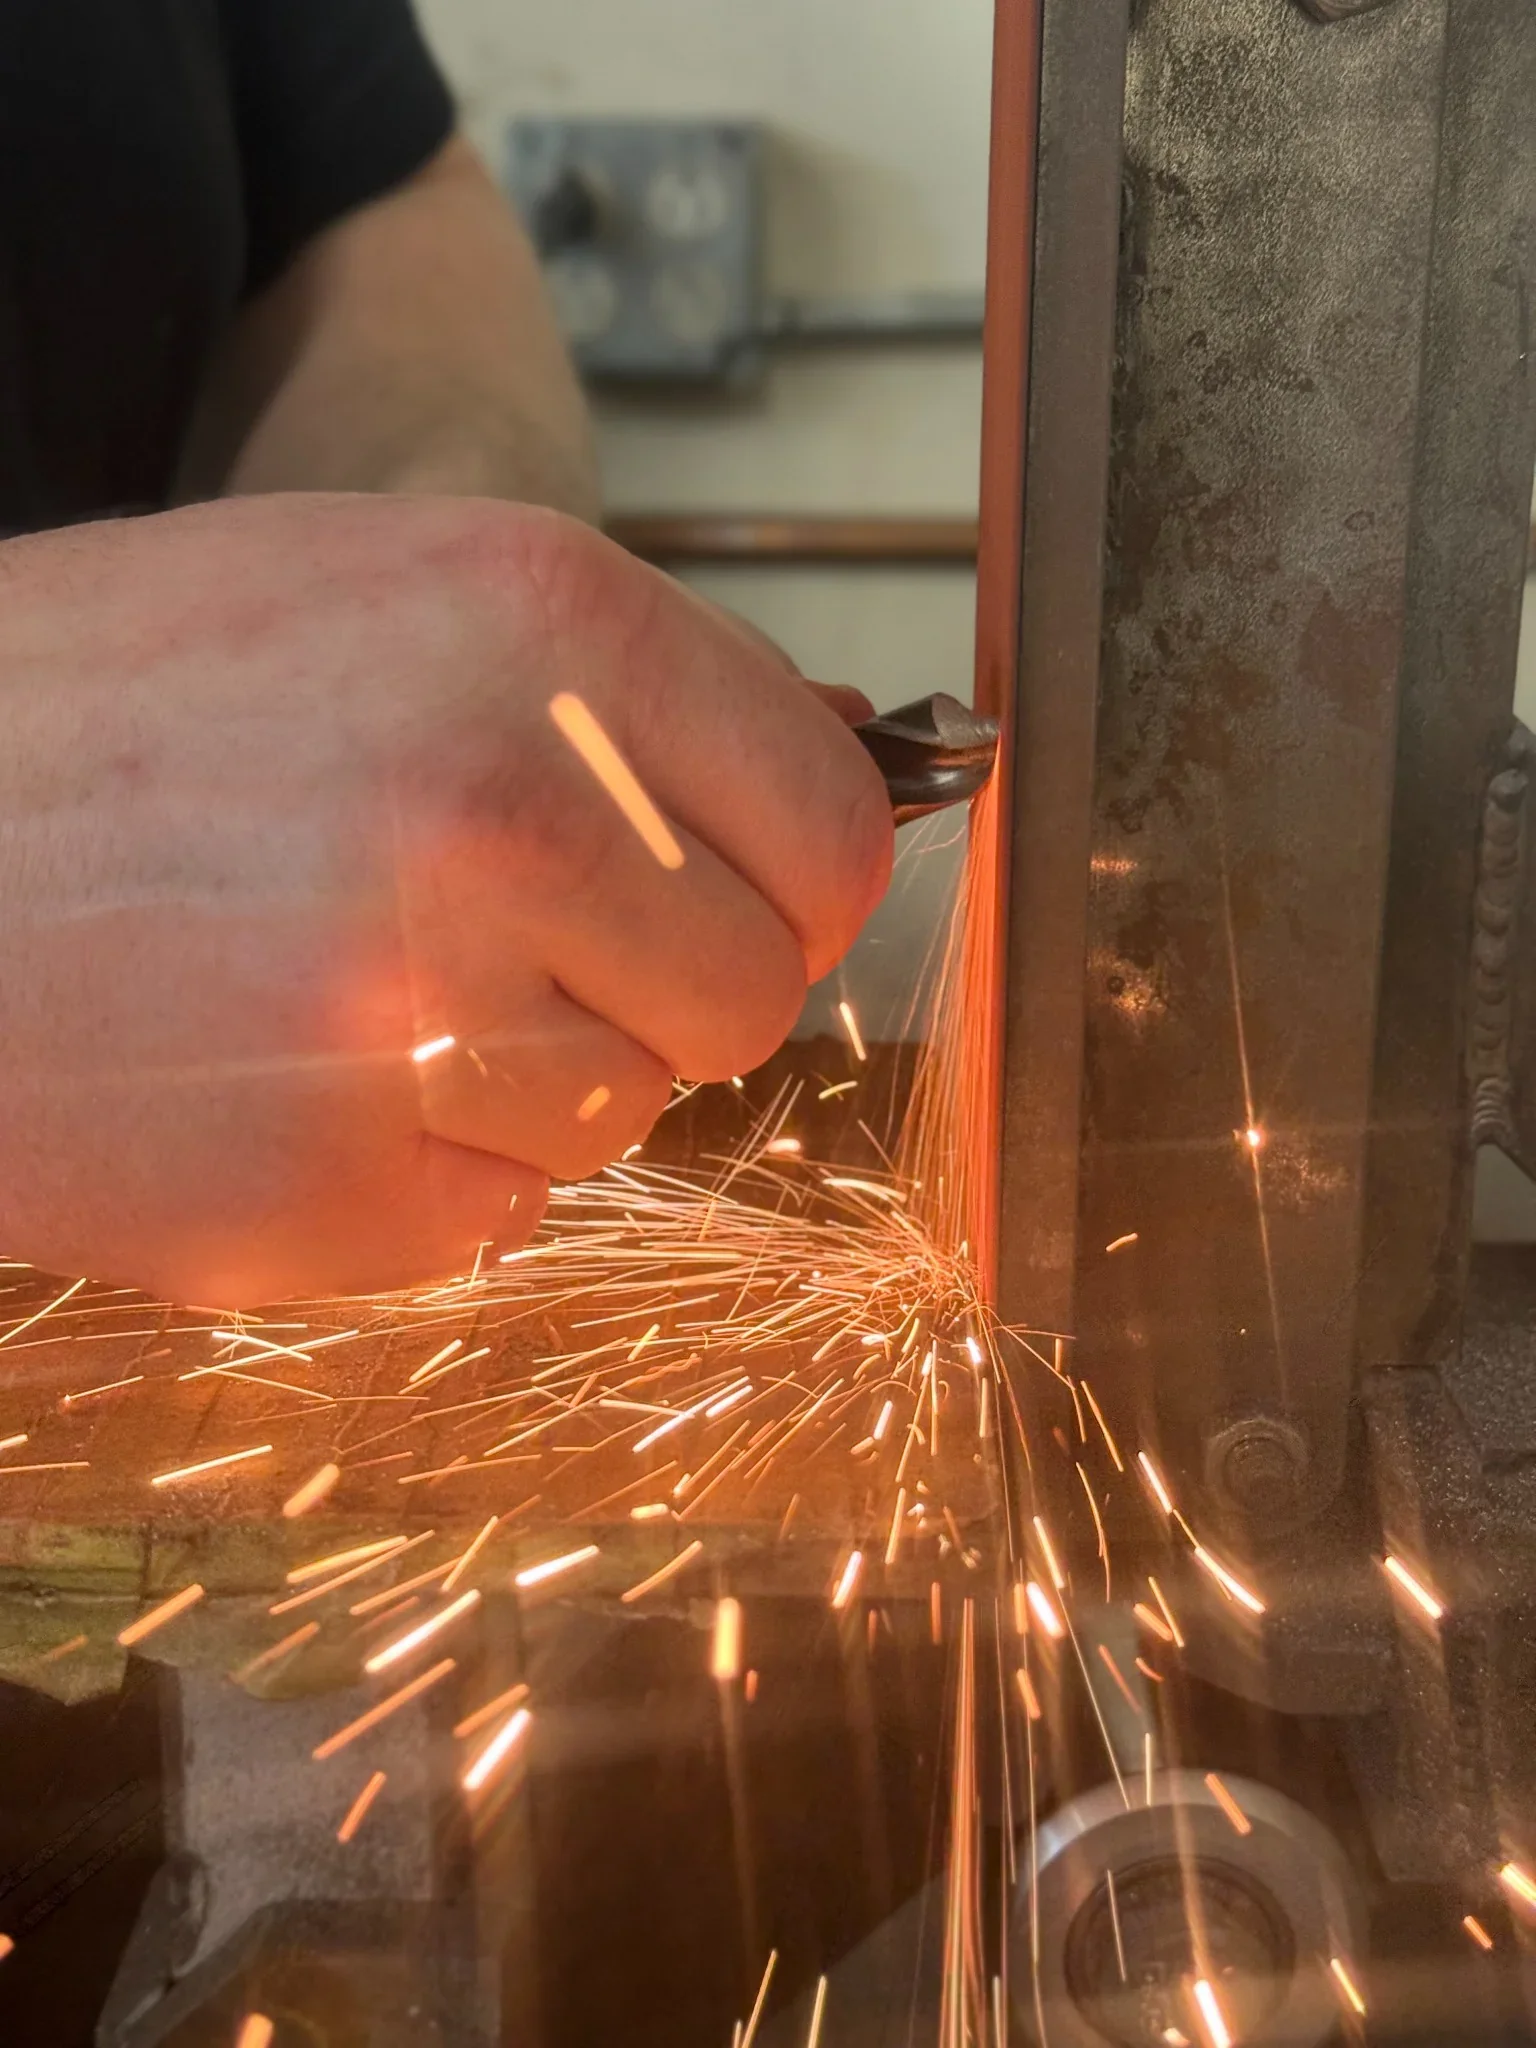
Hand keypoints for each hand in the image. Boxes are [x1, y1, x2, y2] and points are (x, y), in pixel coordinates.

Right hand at [0, 495, 891, 1304]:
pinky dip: (418, 1170)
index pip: (832, 827)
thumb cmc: (102, 711)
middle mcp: (506, 803)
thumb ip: (621, 690)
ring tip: (343, 986)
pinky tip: (282, 1073)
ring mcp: (421, 1005)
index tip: (728, 895)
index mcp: (541, 617)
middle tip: (502, 942)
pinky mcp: (334, 1176)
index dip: (788, 883)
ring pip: (626, 1111)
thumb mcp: (373, 594)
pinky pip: (498, 1212)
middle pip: (754, 989)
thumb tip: (854, 753)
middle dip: (657, 989)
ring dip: (523, 1076)